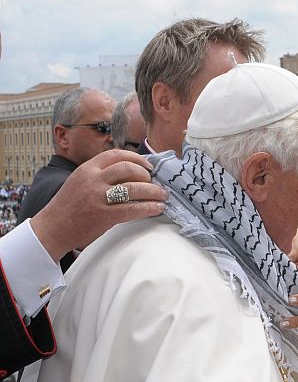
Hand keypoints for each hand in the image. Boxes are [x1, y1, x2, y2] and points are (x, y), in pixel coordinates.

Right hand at [30, 149, 166, 261]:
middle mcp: (93, 179)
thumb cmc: (68, 206)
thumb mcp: (80, 181)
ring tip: (162, 196)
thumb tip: (129, 173)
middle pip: (128, 168)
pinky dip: (149, 208)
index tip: (147, 165)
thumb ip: (99, 175)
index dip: (136, 158)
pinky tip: (157, 208)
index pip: (116, 154)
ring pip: (134, 188)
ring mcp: (98, 197)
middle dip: (147, 175)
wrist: (52, 227)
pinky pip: (133, 209)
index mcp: (87, 169)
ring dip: (153, 191)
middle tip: (155, 183)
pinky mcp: (104, 215)